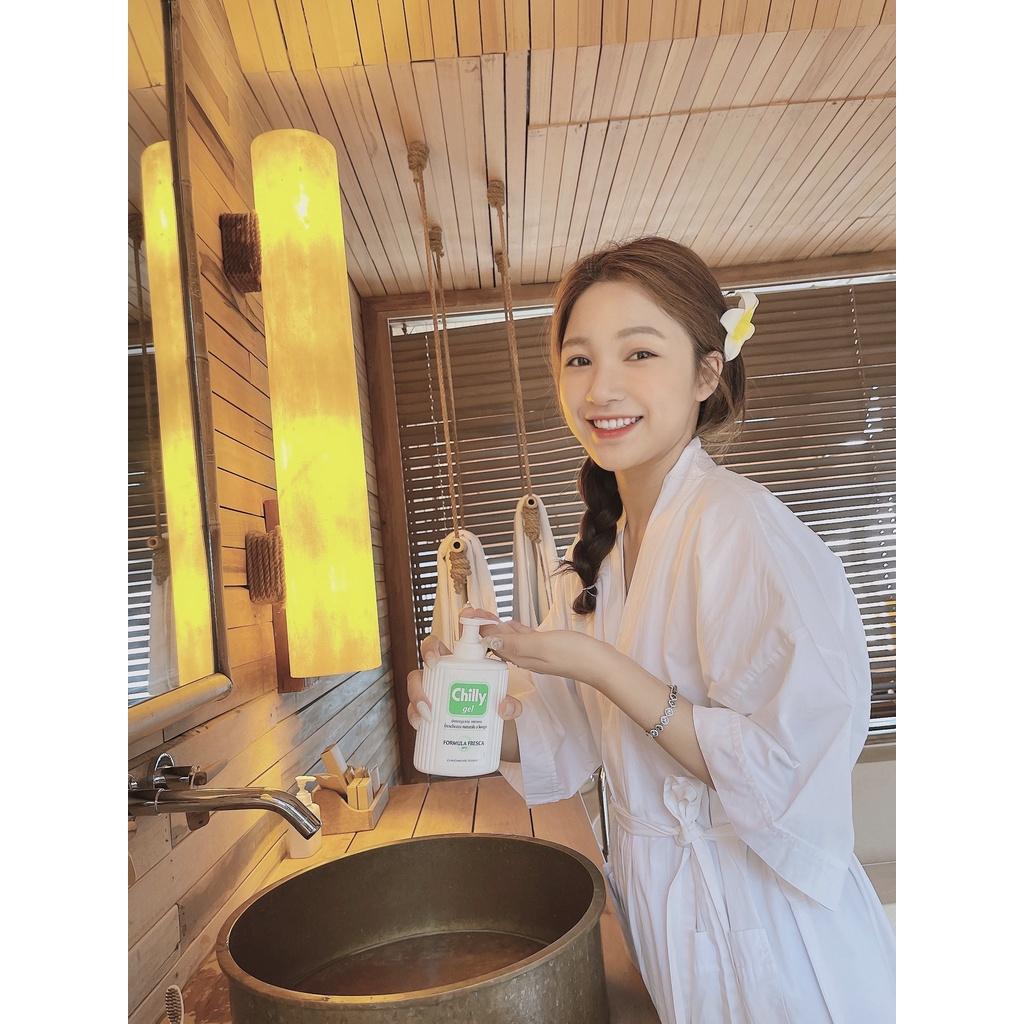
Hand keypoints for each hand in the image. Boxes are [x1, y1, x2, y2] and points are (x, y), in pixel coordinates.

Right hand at [406, 607, 523, 729]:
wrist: (484, 734)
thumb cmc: (489, 710)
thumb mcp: (505, 707)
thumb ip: (510, 706)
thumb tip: (504, 707)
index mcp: (466, 663)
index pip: (463, 635)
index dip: (464, 621)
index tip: (468, 615)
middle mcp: (445, 671)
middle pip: (429, 650)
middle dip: (429, 652)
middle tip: (435, 663)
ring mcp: (432, 688)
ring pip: (415, 680)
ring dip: (417, 691)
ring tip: (429, 711)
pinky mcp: (424, 709)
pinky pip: (412, 708)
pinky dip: (414, 715)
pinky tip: (422, 723)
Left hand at [477, 619, 609, 686]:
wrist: (599, 663)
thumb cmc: (572, 653)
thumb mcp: (540, 645)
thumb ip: (515, 642)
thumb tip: (487, 638)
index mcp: (520, 657)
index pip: (492, 643)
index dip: (479, 630)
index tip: (470, 614)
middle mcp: (524, 657)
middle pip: (498, 642)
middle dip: (484, 628)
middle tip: (474, 611)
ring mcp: (535, 653)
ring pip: (510, 640)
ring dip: (497, 628)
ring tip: (486, 615)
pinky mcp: (546, 648)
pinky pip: (523, 639)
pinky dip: (514, 631)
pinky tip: (510, 624)